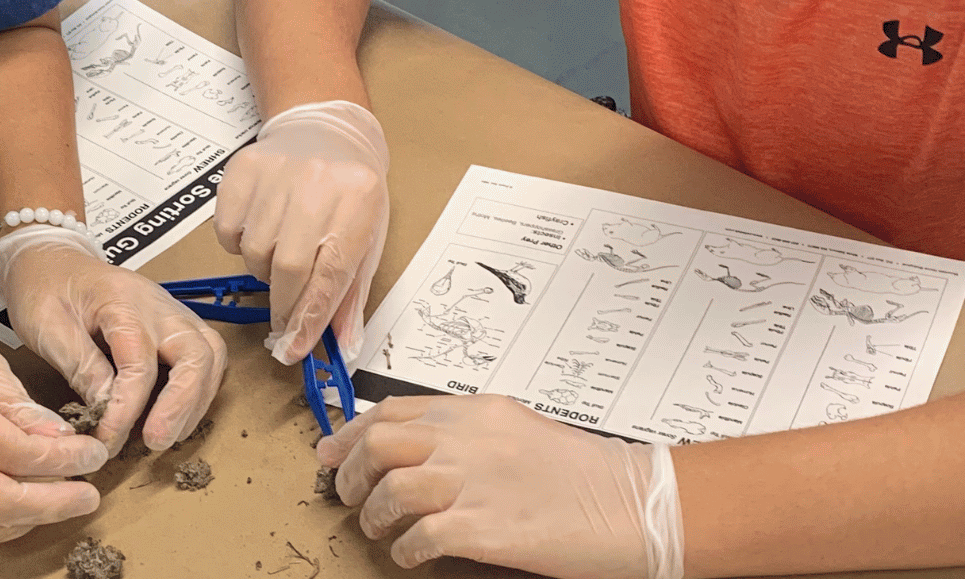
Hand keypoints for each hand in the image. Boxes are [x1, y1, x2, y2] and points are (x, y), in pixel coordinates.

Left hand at [0, 225, 227, 451]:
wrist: (50, 259)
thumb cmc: (44, 289)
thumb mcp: (47, 327)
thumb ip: (80, 365)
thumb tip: (108, 407)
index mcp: (122, 300)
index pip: (139, 362)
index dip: (128, 407)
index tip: (108, 439)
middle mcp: (158, 304)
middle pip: (196, 354)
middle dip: (182, 405)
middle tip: (155, 443)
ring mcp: (172, 312)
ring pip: (211, 355)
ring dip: (196, 401)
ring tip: (167, 436)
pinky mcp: (175, 324)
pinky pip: (206, 355)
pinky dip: (199, 389)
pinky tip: (177, 415)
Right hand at [0, 301, 107, 559]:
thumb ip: (21, 404)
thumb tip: (60, 438)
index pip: (26, 454)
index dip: (69, 461)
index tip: (94, 456)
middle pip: (9, 503)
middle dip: (60, 503)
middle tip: (88, 497)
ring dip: (26, 523)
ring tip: (50, 503)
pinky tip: (2, 519)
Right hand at [214, 99, 388, 363]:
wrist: (327, 129)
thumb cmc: (351, 190)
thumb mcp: (367, 236)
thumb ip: (350, 292)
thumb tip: (340, 344)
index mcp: (358, 200)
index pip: (330, 275)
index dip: (309, 320)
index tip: (293, 348)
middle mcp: (316, 182)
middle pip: (287, 268)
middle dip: (284, 305)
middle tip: (284, 319)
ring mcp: (276, 170)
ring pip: (254, 252)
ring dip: (264, 269)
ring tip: (281, 254)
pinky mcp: (242, 167)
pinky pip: (227, 230)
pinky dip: (238, 244)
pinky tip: (259, 228)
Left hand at [318, 394, 682, 577]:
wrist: (631, 503)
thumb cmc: (583, 472)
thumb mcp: (516, 429)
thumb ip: (465, 430)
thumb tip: (416, 444)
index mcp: (473, 411)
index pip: (392, 411)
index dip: (352, 432)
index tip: (333, 450)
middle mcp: (466, 439)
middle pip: (380, 444)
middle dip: (352, 471)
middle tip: (349, 494)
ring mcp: (473, 482)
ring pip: (391, 489)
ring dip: (375, 514)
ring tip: (381, 529)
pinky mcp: (483, 527)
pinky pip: (419, 536)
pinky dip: (406, 549)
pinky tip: (414, 554)